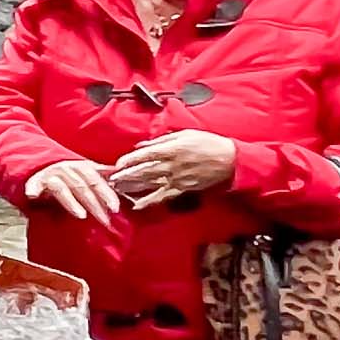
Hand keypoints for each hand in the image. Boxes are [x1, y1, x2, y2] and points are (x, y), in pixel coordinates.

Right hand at [26, 158, 122, 222]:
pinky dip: (33, 190)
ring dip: (72, 202)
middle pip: (82, 187)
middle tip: (104, 220)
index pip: (96, 180)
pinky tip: (32, 196)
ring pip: (62, 188)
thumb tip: (127, 181)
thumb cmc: (68, 175)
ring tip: (81, 215)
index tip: (115, 208)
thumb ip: (103, 177)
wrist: (39, 165)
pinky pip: (34, 185)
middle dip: (94, 204)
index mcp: (82, 166)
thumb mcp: (86, 173)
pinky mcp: (34, 181)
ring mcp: (50, 174)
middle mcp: (66, 168)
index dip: (106, 193)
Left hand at [107, 130, 237, 203]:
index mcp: (172, 148)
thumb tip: (142, 145)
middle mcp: (172, 164)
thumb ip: (161, 141)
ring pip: (150, 183)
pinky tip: (136, 205)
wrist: (229, 160)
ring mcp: (177, 178)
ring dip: (132, 187)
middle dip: (125, 175)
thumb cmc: (208, 143)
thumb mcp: (184, 134)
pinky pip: (163, 196)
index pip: (145, 155)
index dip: (130, 160)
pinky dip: (149, 201)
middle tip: (110, 180)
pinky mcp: (183, 188)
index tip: (117, 164)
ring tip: (116, 189)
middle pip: (144, 170)